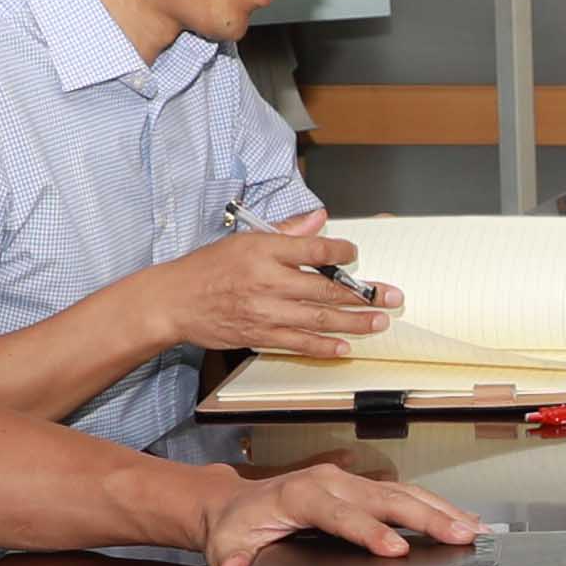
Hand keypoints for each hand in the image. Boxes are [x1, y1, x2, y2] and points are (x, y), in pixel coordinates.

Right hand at [158, 225, 386, 362]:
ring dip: (353, 322)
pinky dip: (323, 346)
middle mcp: (268, 280)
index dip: (342, 253)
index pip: (314, 250)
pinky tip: (344, 346)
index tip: (356, 254)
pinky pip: (298, 342)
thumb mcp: (245, 238)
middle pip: (325, 287)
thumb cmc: (207, 268)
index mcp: (264, 250)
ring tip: (378, 322)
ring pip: (318, 317)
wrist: (174, 300)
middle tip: (390, 296)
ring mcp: (265, 310)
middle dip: (363, 293)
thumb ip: (286, 230)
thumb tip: (319, 219)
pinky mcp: (259, 334)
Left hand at [197, 461, 473, 565]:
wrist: (233, 505)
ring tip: (471, 529)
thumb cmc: (236, 527)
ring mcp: (348, 483)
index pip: (340, 514)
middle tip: (459, 535)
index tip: (395, 549)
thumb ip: (233, 563)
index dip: (369, 531)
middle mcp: (328, 483)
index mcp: (298, 495)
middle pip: (384, 498)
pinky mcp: (360, 490)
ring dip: (438, 510)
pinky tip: (458, 519)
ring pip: (400, 492)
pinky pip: (401, 495)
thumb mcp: (225, 549)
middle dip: (425, 517)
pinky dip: (432, 507)